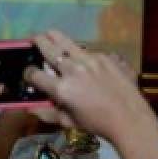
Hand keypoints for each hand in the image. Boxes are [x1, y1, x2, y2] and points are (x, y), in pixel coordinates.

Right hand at [25, 31, 154, 143]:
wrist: (129, 118)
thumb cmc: (97, 124)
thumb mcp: (68, 122)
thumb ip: (46, 114)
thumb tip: (29, 108)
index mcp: (61, 89)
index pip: (35, 74)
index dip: (28, 73)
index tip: (29, 73)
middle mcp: (72, 70)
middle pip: (48, 48)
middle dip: (37, 42)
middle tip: (33, 39)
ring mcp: (89, 60)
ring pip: (65, 41)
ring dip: (54, 37)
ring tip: (48, 34)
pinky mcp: (104, 56)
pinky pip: (86, 50)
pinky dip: (78, 52)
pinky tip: (80, 56)